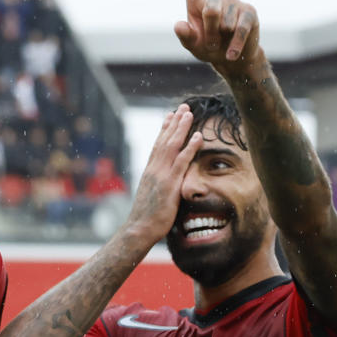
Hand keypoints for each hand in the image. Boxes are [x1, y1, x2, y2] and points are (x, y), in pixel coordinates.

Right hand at [122, 105, 206, 246]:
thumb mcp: (151, 198)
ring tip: (189, 113)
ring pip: (173, 146)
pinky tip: (198, 136)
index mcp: (149, 172)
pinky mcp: (170, 184)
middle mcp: (154, 169)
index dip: (164, 130)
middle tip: (183, 106)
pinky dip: (190, 147)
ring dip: (182, 128)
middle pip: (165, 140)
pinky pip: (182, 162)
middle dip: (174, 122)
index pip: (157, 146)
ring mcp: (161, 175)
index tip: (170, 116)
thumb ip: (158, 188)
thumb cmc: (145, 219)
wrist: (138, 229)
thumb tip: (162, 186)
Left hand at [172, 0, 261, 75]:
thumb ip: (185, 37)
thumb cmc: (209, 48)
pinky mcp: (249, 12)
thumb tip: (178, 25)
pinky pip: (241, 28)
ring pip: (225, 22)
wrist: (232, 60)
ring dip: (221, 39)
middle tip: (211, 43)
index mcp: (198, 1)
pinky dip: (235, 44)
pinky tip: (232, 53)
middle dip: (209, 31)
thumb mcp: (193, 46)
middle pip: (210, 9)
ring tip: (222, 45)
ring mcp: (234, 2)